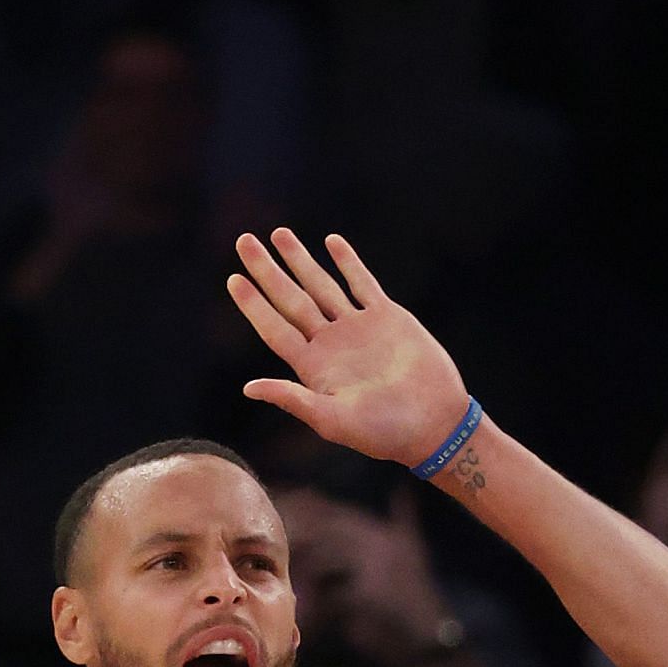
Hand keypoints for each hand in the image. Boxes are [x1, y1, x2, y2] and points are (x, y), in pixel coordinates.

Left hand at [229, 230, 469, 465]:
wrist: (434, 423)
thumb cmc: (384, 432)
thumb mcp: (333, 421)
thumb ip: (293, 400)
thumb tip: (248, 388)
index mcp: (314, 368)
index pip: (275, 329)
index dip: (254, 305)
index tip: (234, 279)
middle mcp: (331, 344)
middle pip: (291, 299)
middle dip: (267, 270)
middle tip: (243, 240)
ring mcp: (358, 328)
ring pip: (322, 285)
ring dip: (300, 260)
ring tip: (279, 234)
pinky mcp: (387, 318)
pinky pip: (362, 284)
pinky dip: (348, 262)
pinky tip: (332, 242)